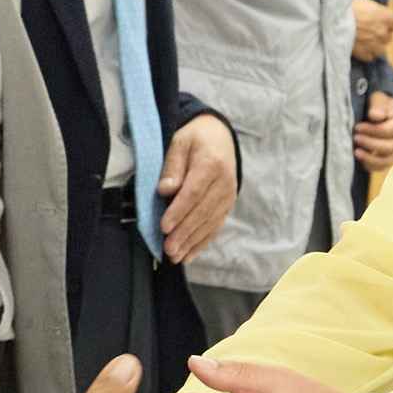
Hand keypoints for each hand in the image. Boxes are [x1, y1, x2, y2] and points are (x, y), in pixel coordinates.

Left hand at [158, 115, 238, 264]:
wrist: (219, 136)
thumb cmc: (195, 139)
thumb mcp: (180, 143)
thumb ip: (172, 167)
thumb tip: (166, 190)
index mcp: (212, 163)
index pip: (194, 192)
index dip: (179, 211)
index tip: (164, 226)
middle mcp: (224, 182)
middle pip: (202, 212)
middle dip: (184, 232)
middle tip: (168, 248)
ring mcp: (228, 196)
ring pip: (209, 223)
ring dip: (192, 242)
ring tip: (175, 256)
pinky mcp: (227, 206)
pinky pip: (215, 227)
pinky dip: (201, 243)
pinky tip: (188, 255)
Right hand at [351, 0, 392, 63]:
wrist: (331, 19)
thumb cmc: (346, 6)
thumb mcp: (366, 3)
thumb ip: (377, 12)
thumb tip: (378, 16)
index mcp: (386, 17)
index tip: (388, 23)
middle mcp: (382, 32)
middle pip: (389, 38)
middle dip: (381, 35)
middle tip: (369, 29)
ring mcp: (373, 44)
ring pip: (381, 50)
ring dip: (375, 46)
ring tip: (365, 40)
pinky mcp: (363, 53)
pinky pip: (370, 57)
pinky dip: (366, 53)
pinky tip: (359, 46)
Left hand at [353, 92, 392, 172]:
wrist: (383, 111)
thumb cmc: (381, 104)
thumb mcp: (379, 99)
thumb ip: (378, 105)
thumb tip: (375, 116)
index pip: (388, 131)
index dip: (371, 131)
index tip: (357, 127)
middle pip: (388, 148)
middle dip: (369, 144)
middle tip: (355, 137)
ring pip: (386, 161)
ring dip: (369, 158)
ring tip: (356, 151)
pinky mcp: (390, 158)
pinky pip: (381, 167)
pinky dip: (370, 166)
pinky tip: (359, 158)